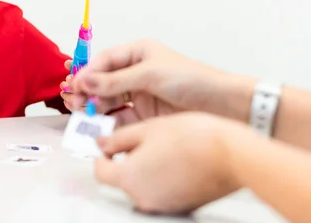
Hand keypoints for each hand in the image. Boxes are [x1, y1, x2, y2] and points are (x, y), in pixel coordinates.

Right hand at [70, 39, 254, 126]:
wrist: (224, 107)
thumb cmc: (193, 80)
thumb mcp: (150, 75)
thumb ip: (116, 80)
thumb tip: (86, 79)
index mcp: (139, 53)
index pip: (105, 61)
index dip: (87, 72)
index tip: (74, 83)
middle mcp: (137, 72)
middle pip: (103, 81)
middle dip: (87, 89)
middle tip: (73, 99)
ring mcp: (140, 95)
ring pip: (108, 99)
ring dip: (93, 105)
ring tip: (80, 111)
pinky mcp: (145, 115)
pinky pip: (119, 117)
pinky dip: (107, 121)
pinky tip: (97, 125)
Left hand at [94, 112, 244, 213]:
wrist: (233, 155)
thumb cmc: (194, 138)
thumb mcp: (147, 128)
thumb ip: (118, 138)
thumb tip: (102, 143)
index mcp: (129, 177)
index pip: (100, 170)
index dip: (103, 154)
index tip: (111, 144)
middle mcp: (143, 197)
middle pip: (122, 179)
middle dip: (127, 160)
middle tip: (142, 140)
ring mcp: (163, 205)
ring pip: (142, 185)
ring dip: (145, 168)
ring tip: (164, 147)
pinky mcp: (181, 207)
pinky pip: (162, 192)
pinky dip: (163, 178)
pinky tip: (177, 160)